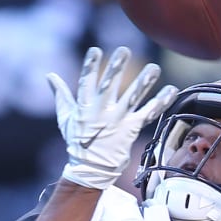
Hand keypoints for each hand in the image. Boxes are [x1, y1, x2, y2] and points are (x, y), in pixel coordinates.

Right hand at [46, 46, 177, 190]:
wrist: (91, 170)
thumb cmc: (78, 142)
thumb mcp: (66, 118)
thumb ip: (61, 95)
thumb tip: (49, 75)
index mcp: (85, 108)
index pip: (86, 84)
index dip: (90, 68)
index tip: (95, 51)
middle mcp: (102, 112)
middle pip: (110, 87)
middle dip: (116, 69)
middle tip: (124, 50)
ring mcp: (118, 121)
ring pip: (132, 99)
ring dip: (143, 83)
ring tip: (154, 68)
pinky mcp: (131, 129)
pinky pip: (147, 114)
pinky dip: (160, 102)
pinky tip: (171, 89)